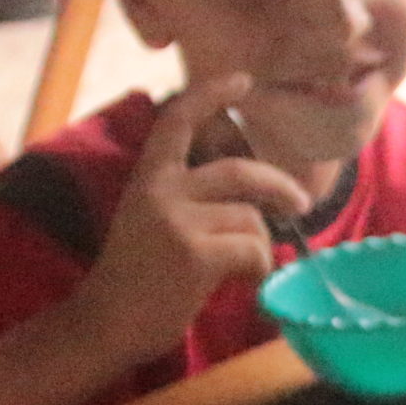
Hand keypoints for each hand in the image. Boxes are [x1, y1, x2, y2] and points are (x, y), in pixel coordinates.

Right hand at [76, 75, 310, 361]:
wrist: (104, 324)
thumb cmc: (135, 281)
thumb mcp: (151, 222)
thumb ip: (191, 200)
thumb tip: (255, 200)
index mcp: (148, 177)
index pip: (178, 120)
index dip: (212, 95)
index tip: (243, 79)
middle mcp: (161, 190)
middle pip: (240, 171)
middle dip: (279, 186)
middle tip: (301, 204)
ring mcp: (176, 220)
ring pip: (251, 218)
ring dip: (260, 246)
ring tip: (245, 271)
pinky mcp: (194, 253)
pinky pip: (253, 250)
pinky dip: (259, 270)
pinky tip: (246, 285)